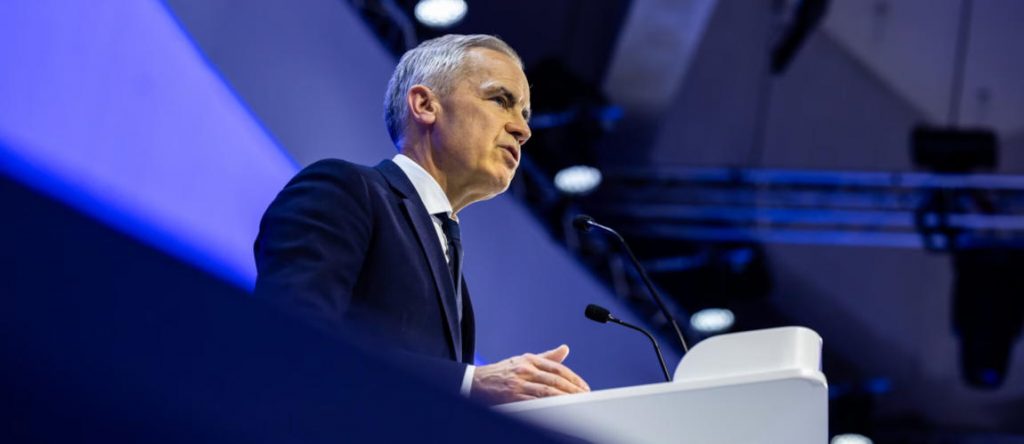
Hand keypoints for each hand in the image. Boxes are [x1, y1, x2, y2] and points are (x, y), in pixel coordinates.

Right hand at [470, 344, 590, 404]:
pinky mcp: (512, 396)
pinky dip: (548, 406)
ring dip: (564, 398)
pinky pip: (534, 402)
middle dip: (573, 389)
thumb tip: (565, 349)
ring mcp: (518, 383)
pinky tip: (558, 409)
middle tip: (585, 396)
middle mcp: (525, 369)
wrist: (475, 382)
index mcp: (529, 360)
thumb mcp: (523, 360)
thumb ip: (546, 357)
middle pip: (555, 380)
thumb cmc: (501, 373)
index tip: (584, 387)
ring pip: (547, 391)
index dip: (573, 378)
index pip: (557, 368)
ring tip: (577, 404)